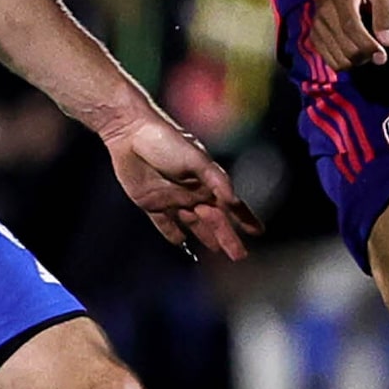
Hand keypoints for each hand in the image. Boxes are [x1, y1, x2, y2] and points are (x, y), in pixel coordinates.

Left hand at [101, 112, 264, 261]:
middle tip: (238, 256)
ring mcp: (172, 199)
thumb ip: (216, 179)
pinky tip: (181, 244)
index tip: (258, 232)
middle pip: (213, 220)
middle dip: (227, 237)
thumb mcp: (196, 158)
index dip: (244, 218)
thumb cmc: (167, 140)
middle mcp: (192, 192)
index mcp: (206, 182)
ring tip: (216, 251)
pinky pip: (165, 224)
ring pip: (193, 224)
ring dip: (205, 237)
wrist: (131, 133)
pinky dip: (173, 234)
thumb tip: (234, 200)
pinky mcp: (151, 203)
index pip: (230, 204)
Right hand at [304, 0, 388, 69]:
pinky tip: (354, 51)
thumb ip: (386, 15)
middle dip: (366, 56)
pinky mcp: (314, 36)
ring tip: (366, 49)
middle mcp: (325, 13)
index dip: (367, 46)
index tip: (382, 57)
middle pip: (346, 48)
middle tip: (379, 51)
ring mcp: (318, 26)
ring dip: (357, 62)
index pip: (351, 28)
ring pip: (338, 59)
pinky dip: (346, 63)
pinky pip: (331, 62)